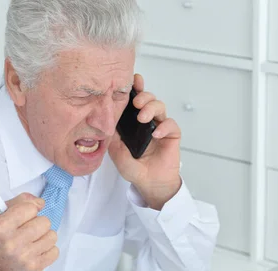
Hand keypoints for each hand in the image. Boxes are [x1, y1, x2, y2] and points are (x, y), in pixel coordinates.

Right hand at [0, 193, 58, 270]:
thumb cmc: (0, 238)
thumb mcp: (2, 215)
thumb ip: (21, 201)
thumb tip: (40, 203)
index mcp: (1, 227)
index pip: (30, 208)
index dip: (30, 210)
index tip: (25, 216)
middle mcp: (12, 242)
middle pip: (45, 222)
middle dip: (39, 224)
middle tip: (29, 230)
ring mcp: (25, 256)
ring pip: (52, 236)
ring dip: (45, 236)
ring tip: (33, 241)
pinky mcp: (35, 267)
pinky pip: (55, 251)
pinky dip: (48, 250)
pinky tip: (37, 251)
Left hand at [108, 73, 181, 209]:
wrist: (148, 184)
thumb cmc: (134, 169)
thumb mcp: (116, 151)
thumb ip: (112, 135)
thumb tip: (105, 119)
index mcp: (133, 122)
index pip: (134, 100)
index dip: (135, 87)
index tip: (133, 79)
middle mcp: (147, 121)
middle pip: (149, 98)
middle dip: (143, 95)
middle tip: (136, 102)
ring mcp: (160, 127)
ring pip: (160, 106)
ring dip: (152, 108)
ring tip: (143, 118)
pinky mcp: (172, 135)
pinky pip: (171, 124)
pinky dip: (164, 126)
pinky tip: (156, 134)